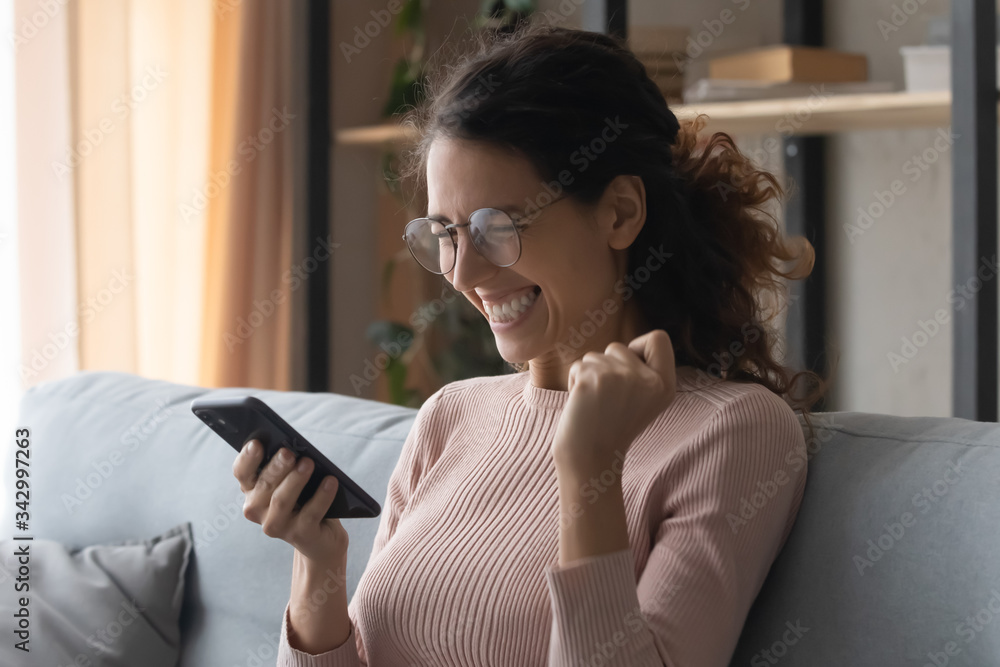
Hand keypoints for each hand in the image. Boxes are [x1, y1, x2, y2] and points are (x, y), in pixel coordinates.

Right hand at [233, 440, 348, 563]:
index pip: (242, 472)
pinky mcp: (299, 535)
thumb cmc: (304, 500)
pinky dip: (322, 496)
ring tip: (309, 463)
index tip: (256, 443)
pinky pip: (310, 513)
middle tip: (289, 452)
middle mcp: (257, 509)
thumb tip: (296, 447)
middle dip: (276, 467)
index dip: (247, 458)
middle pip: (264, 485)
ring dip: (296, 480)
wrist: (320, 537)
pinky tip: (331, 481)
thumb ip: (288, 466)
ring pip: (282, 500)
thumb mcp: (292, 480)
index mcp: (252, 490)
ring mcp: (276, 525)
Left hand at [552, 329, 676, 471]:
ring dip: (589, 375)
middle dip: (605, 367)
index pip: (659, 338)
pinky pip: (578, 366)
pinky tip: (582, 404)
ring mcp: (622, 377)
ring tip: (595, 402)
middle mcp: (648, 380)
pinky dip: (574, 382)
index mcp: (665, 385)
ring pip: (596, 355)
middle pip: (619, 346)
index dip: (638, 347)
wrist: (590, 458)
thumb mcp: (643, 399)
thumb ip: (643, 372)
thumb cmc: (611, 427)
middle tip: (607, 398)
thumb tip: (630, 347)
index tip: (628, 371)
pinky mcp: (594, 379)